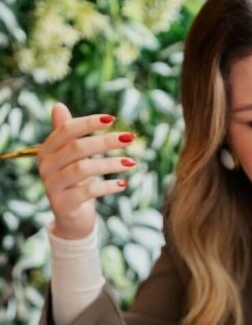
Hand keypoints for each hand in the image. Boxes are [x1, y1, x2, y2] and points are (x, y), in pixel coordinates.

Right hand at [39, 104, 134, 239]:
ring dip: (111, 164)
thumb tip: (58, 105)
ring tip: (132, 162)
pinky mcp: (63, 204)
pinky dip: (108, 186)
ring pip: (83, 169)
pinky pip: (88, 191)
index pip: (66, 130)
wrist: (71, 219)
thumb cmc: (75, 182)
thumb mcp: (71, 158)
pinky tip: (124, 184)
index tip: (113, 118)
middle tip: (131, 138)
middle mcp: (45, 166)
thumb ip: (67, 134)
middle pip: (77, 148)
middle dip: (106, 141)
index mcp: (47, 150)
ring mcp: (52, 186)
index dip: (88, 123)